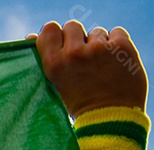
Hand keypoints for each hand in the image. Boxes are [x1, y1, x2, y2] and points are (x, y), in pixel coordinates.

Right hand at [29, 21, 146, 117]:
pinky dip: (116, 45)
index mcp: (54, 63)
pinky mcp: (122, 47)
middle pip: (72, 26)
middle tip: (83, 58)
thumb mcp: (54, 84)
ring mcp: (100, 49)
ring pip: (96, 32)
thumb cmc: (79, 103)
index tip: (62, 47)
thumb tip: (31, 36)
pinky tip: (114, 62)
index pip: (49, 29)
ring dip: (98, 45)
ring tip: (101, 67)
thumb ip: (44, 59)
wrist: (111, 119)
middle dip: (77, 39)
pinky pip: (117, 33)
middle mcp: (75, 53)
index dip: (57, 36)